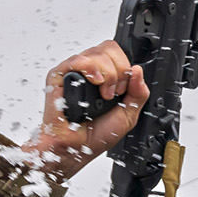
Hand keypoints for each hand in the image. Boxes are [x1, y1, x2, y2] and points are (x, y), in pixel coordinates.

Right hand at [21, 40, 148, 182]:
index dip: (125, 68)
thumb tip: (138, 71)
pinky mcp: (59, 76)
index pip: (118, 54)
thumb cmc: (96, 134)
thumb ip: (139, 93)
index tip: (125, 89)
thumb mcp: (128, 114)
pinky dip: (91, 69)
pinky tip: (95, 83)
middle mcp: (90, 72)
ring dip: (107, 74)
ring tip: (104, 95)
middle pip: (109, 49)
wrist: (77, 147)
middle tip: (115, 92)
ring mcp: (74, 73)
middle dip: (119, 70)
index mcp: (105, 77)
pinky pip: (77, 60)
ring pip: (96, 53)